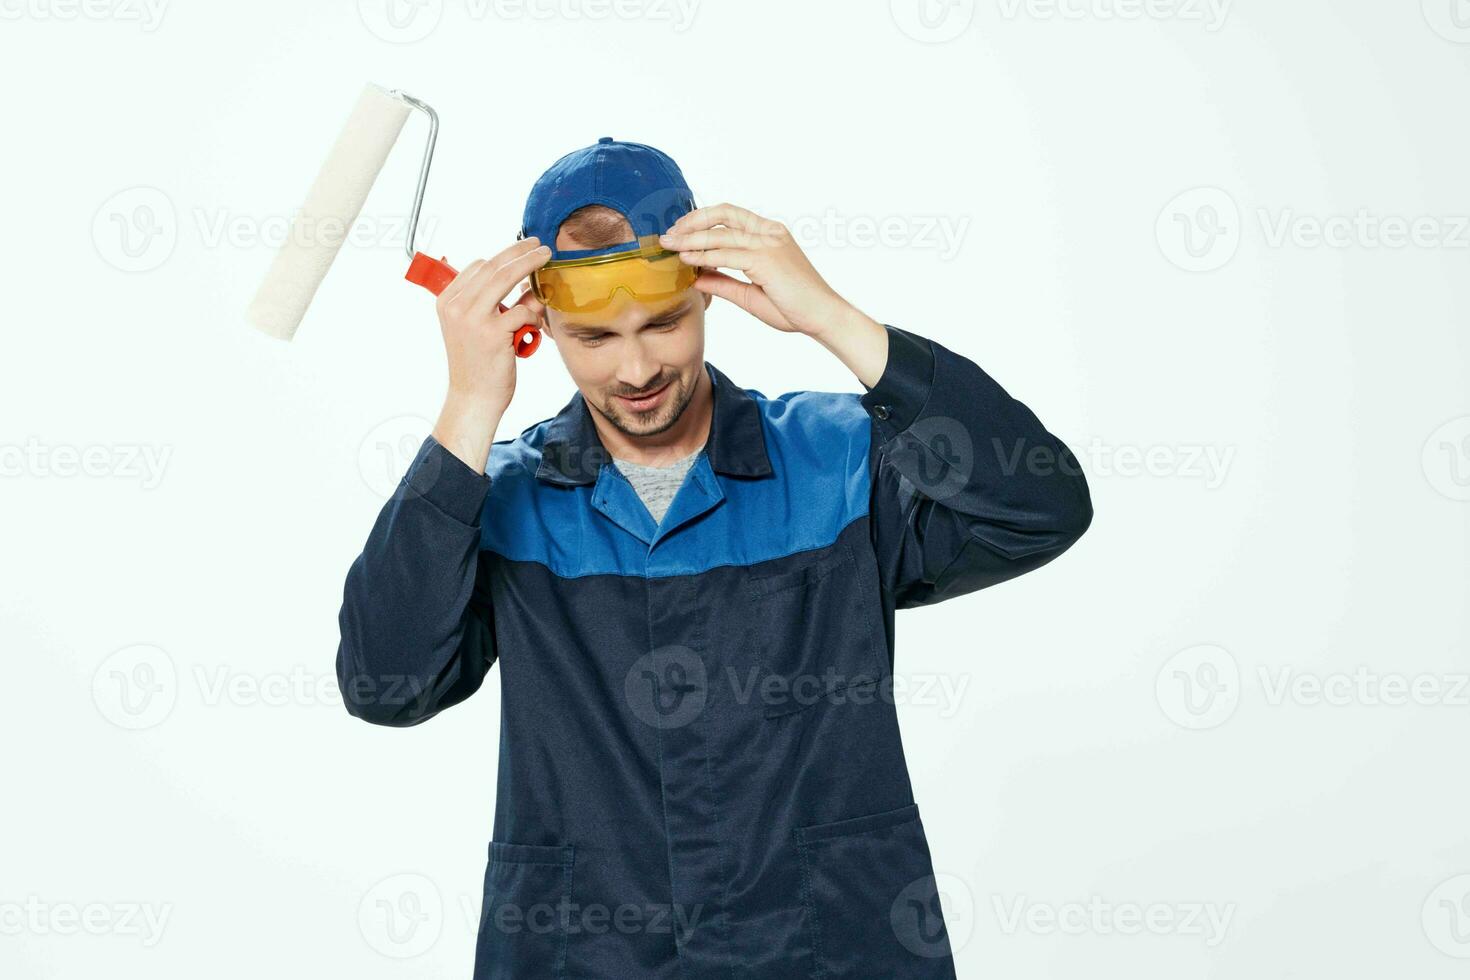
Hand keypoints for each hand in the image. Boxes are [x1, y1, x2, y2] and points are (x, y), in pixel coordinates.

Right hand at [430, 238, 549, 471]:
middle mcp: (456, 306)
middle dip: (520, 251)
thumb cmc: (478, 364)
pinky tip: (534, 325)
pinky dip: (534, 314)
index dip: (505, 255)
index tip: (523, 249)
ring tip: (547, 258)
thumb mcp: (475, 328)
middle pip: (493, 266)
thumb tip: (526, 284)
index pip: (478, 266)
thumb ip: (493, 304)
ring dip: (530, 265)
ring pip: (506, 278)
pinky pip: (522, 311)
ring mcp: (472, 318)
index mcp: (447, 301)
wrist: (473, 399)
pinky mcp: (493, 333)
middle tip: (541, 244)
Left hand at [658, 203, 854, 337]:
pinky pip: (726, 254)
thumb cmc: (794, 308)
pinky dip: (703, 256)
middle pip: (722, 215)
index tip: (680, 231)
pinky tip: (686, 259)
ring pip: (720, 234)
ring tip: (669, 245)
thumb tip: (695, 278)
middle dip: (691, 222)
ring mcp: (769, 243)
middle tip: (668, 235)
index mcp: (770, 234)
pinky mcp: (766, 259)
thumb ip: (724, 283)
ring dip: (690, 239)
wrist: (823, 317)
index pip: (730, 215)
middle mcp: (769, 232)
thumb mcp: (750, 295)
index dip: (702, 219)